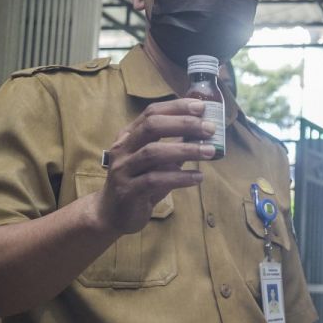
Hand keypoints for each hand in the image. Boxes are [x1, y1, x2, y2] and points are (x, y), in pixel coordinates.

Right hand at [95, 99, 215, 235]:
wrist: (112, 214)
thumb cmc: (139, 183)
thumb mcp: (157, 162)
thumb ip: (174, 147)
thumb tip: (203, 132)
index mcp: (129, 136)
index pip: (151, 113)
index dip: (176, 108)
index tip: (201, 107)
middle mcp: (123, 149)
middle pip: (151, 126)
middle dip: (183, 124)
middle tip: (209, 129)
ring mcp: (123, 170)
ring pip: (153, 152)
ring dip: (185, 150)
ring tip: (210, 152)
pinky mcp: (128, 191)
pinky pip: (155, 180)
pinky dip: (180, 177)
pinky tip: (198, 177)